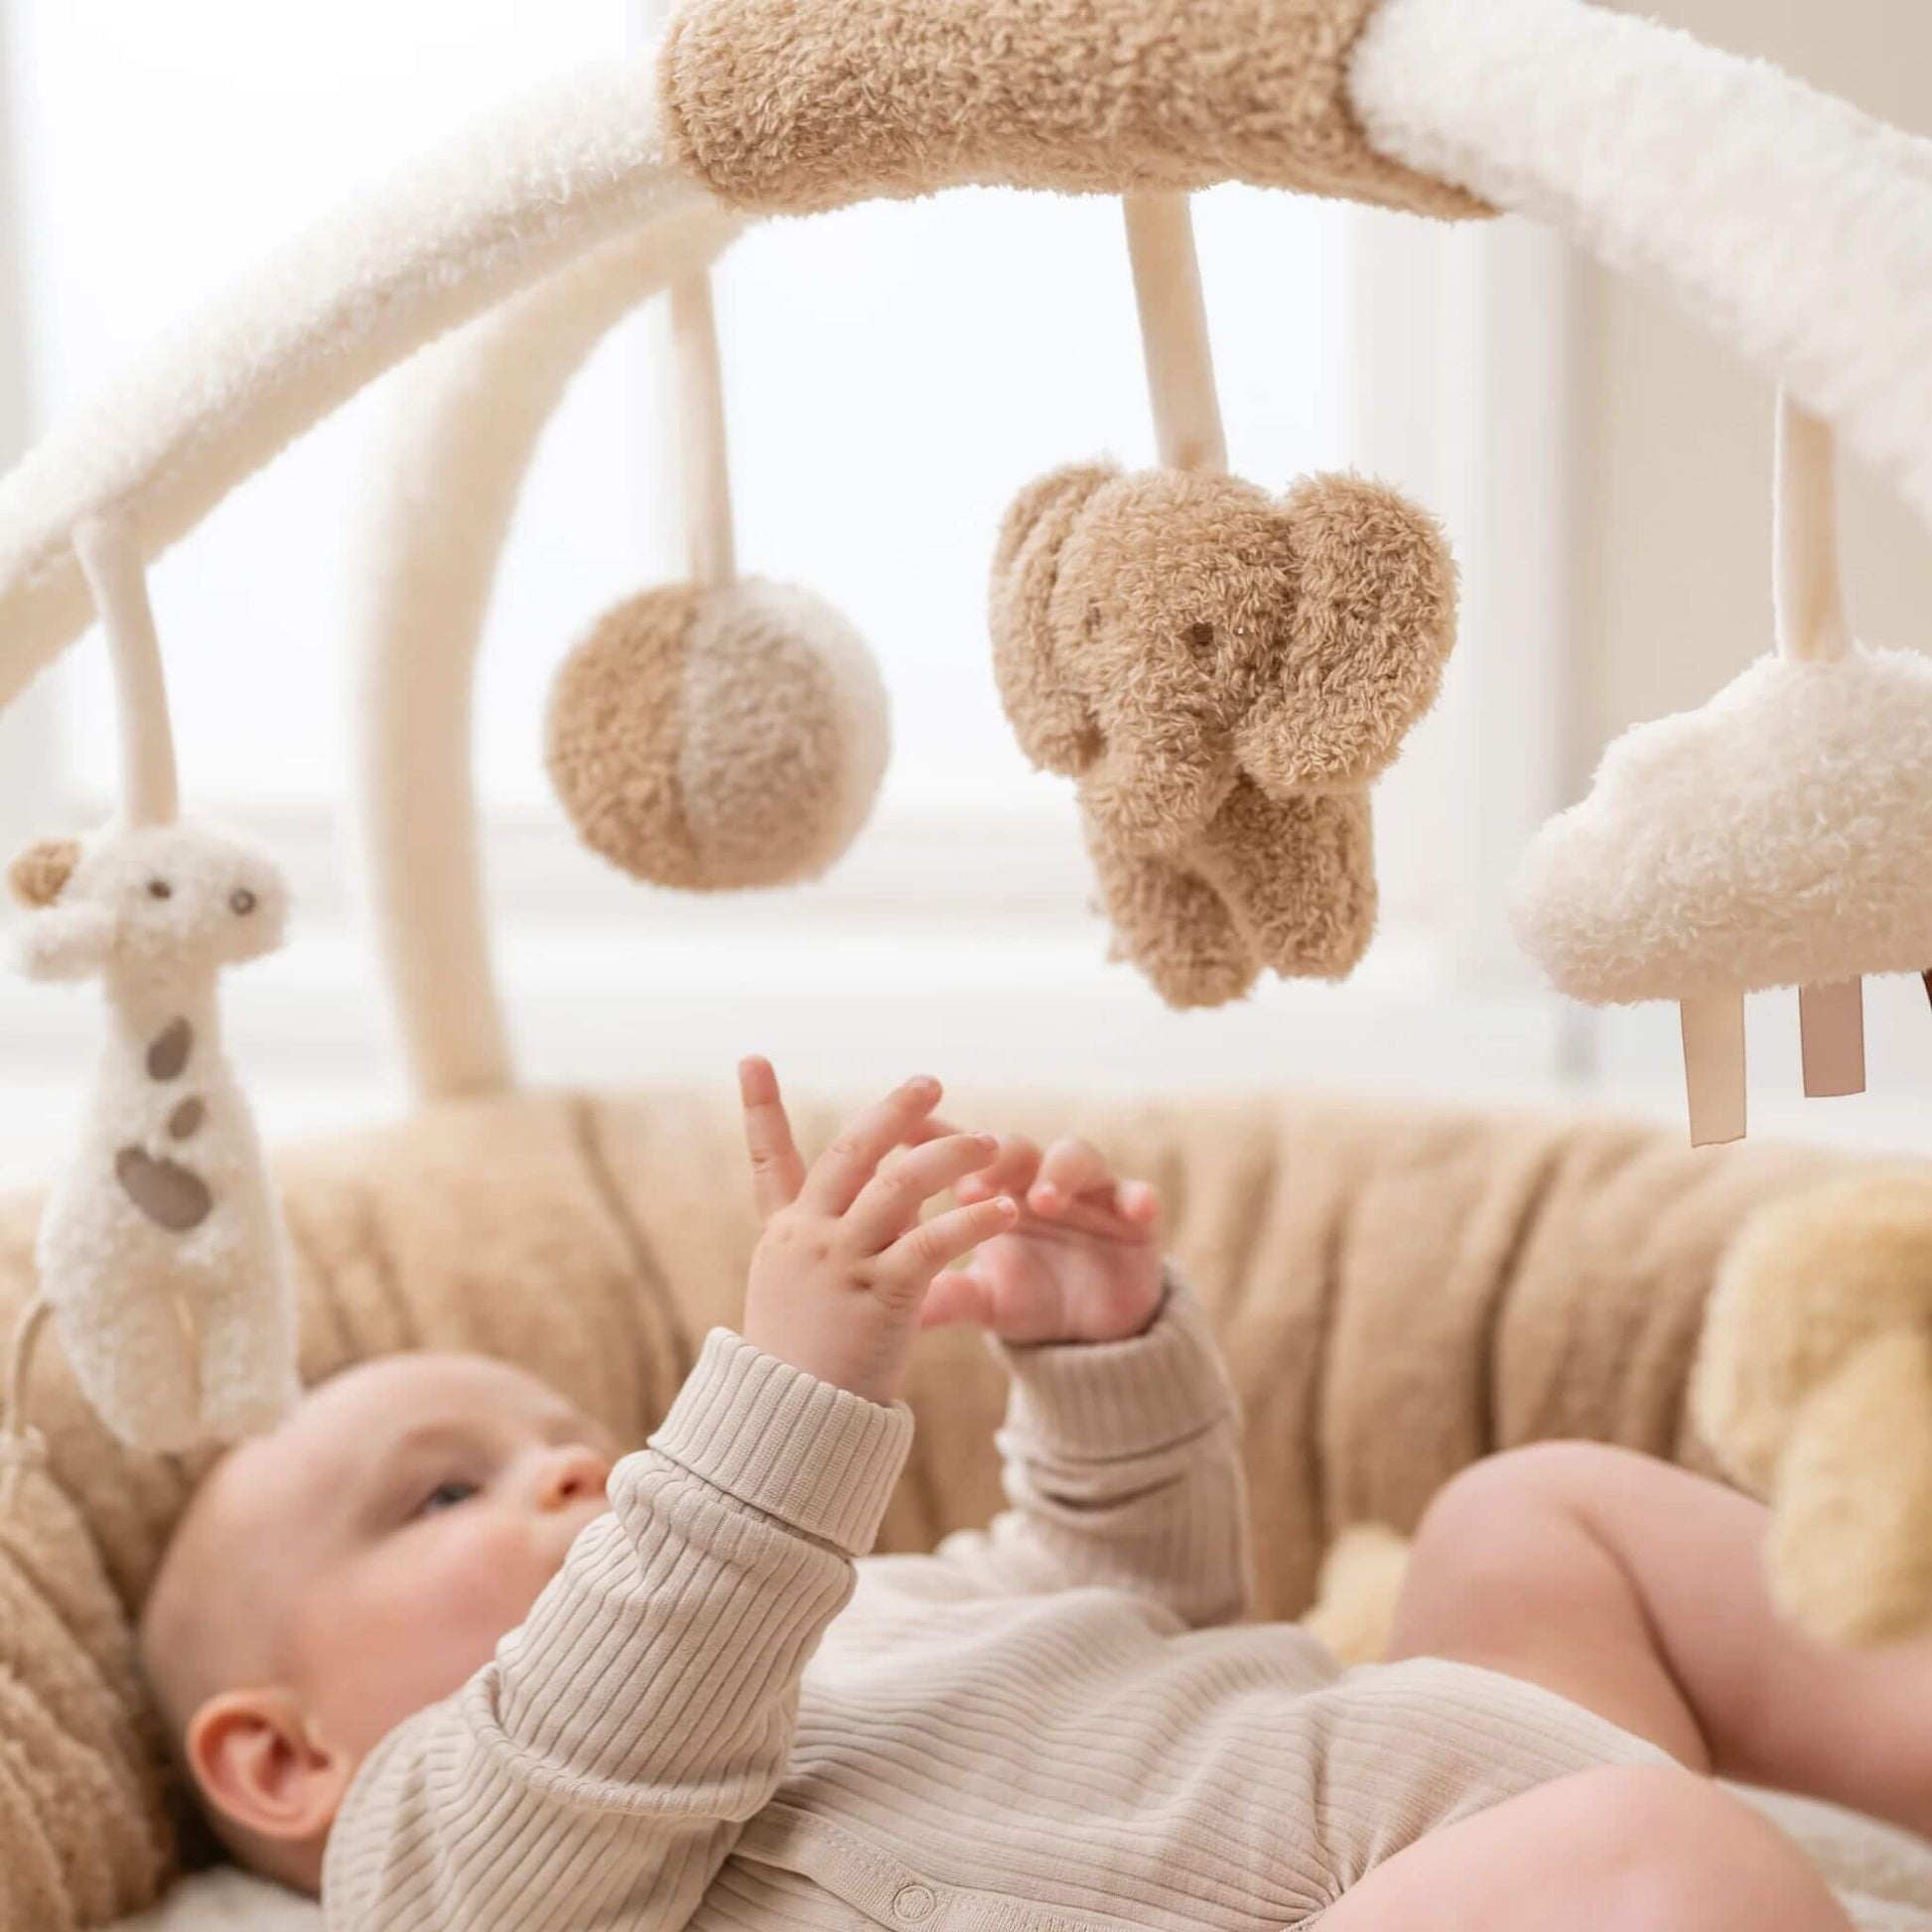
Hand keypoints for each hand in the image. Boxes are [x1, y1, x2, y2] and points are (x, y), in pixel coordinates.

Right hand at [738, 1059, 1019, 1404]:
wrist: (789, 1430)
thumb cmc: (802, 1368)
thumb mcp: (800, 1294)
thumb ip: (837, 1240)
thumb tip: (885, 1196)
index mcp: (784, 1236)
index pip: (768, 1161)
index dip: (760, 1108)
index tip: (753, 1057)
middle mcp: (808, 1238)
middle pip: (851, 1154)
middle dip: (892, 1113)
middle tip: (929, 1082)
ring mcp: (842, 1262)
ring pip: (899, 1185)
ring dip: (950, 1157)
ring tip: (992, 1144)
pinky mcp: (881, 1295)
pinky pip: (933, 1241)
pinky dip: (972, 1221)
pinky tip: (1005, 1210)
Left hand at [919, 1130, 1163, 1345]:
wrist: (1095, 1332)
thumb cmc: (1031, 1299)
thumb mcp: (987, 1301)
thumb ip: (950, 1297)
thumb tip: (900, 1312)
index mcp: (996, 1190)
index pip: (961, 1155)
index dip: (934, 1136)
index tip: (902, 1127)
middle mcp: (1038, 1179)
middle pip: (1015, 1148)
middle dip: (995, 1159)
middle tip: (972, 1188)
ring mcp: (1088, 1192)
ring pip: (1076, 1158)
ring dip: (1059, 1173)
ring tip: (1043, 1200)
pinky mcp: (1134, 1216)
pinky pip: (1140, 1196)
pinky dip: (1140, 1197)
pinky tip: (1137, 1208)